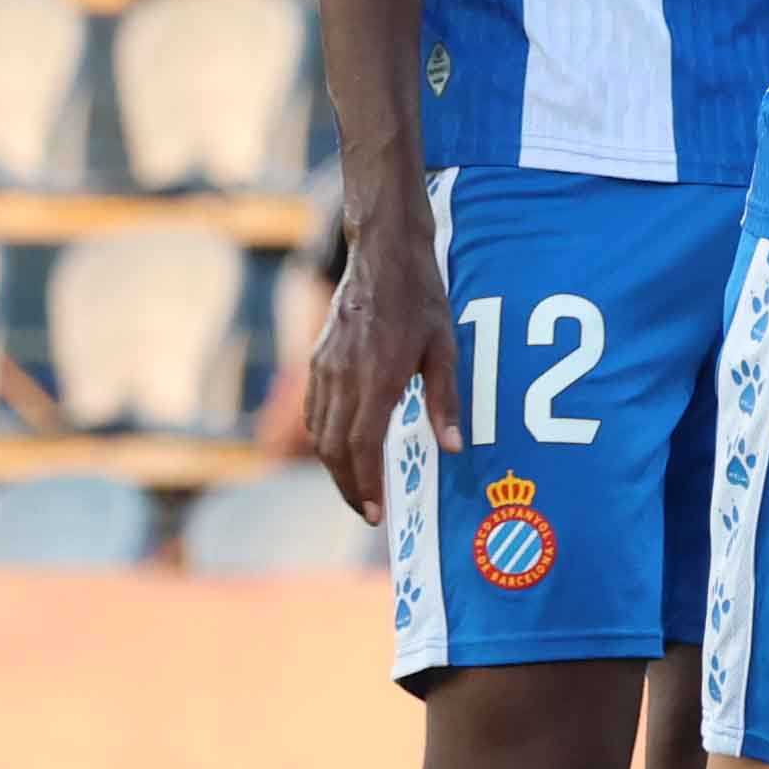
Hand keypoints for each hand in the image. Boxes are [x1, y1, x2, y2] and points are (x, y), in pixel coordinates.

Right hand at [305, 195, 454, 519]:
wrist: (381, 256)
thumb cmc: (421, 300)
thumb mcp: (446, 349)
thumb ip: (446, 401)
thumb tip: (452, 448)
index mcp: (377, 378)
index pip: (361, 445)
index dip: (365, 483)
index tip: (374, 512)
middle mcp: (343, 377)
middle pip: (334, 448)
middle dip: (348, 485)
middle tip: (367, 511)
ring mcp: (324, 368)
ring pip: (319, 432)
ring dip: (335, 466)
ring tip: (357, 486)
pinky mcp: (317, 360)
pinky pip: (315, 410)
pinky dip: (326, 438)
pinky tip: (343, 448)